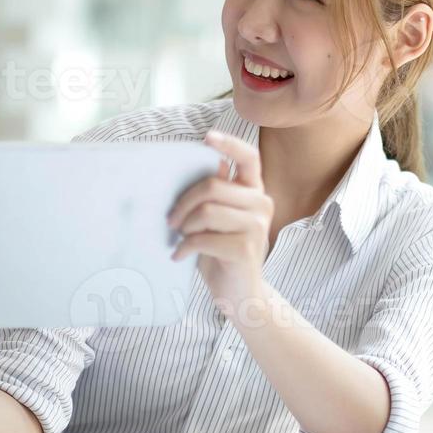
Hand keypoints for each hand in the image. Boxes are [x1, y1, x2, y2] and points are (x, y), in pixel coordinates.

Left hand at [167, 131, 272, 313]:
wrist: (241, 295)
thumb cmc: (223, 253)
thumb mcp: (219, 219)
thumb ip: (217, 194)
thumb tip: (207, 162)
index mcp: (254, 192)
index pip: (249, 157)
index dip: (229, 143)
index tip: (207, 137)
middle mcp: (261, 204)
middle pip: (212, 185)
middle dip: (183, 203)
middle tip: (171, 221)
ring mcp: (256, 226)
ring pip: (206, 211)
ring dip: (185, 226)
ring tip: (180, 238)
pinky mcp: (244, 248)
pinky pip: (202, 238)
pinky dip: (184, 247)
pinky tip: (179, 255)